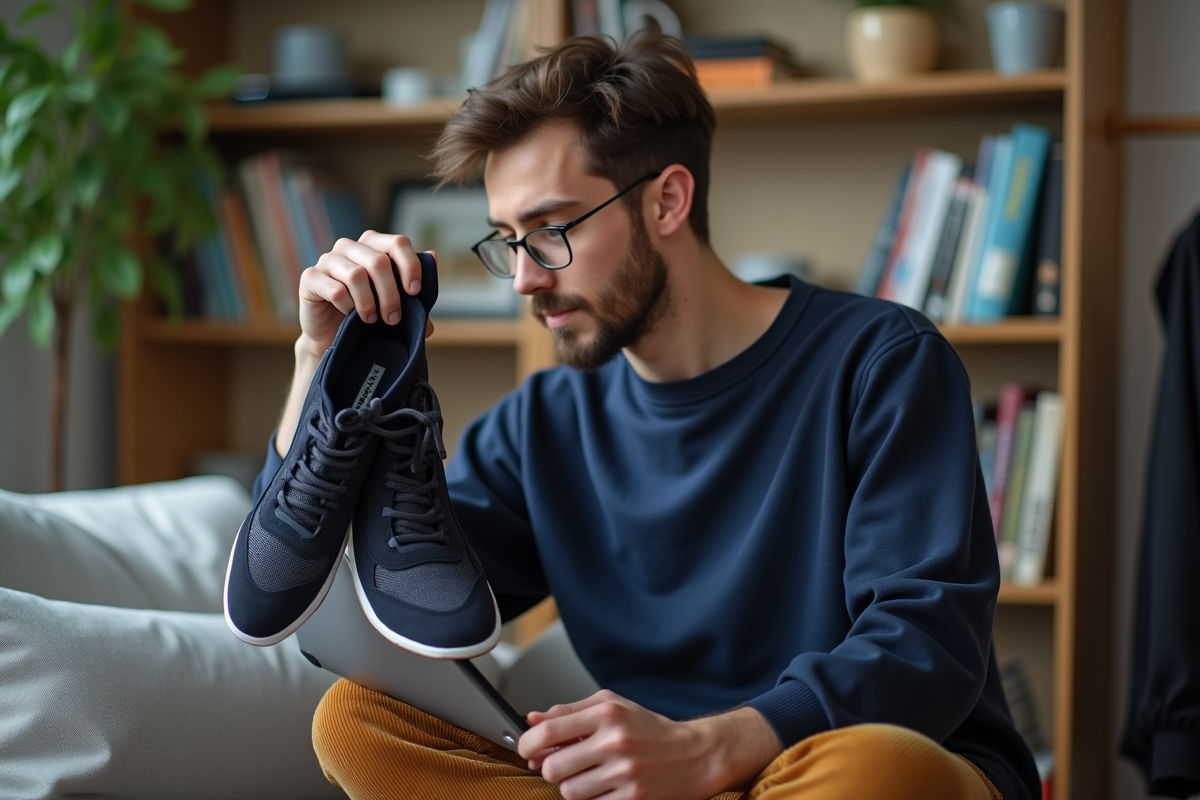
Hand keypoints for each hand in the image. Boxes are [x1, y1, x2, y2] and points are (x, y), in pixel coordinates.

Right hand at [297, 230, 434, 355]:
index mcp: (373, 246)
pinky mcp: (310, 277)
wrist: (335, 336)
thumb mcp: (398, 303)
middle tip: (394, 318)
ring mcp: (328, 259)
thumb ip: (415, 285)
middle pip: (379, 261)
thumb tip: (434, 257)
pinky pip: (335, 289)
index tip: (415, 292)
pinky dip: (348, 306)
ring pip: (357, 275)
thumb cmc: (370, 315)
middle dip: (391, 294)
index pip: (398, 242)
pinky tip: (350, 316)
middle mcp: (350, 247)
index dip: (410, 266)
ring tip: (372, 320)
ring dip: (370, 303)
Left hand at [517, 690, 781, 799]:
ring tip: (589, 776)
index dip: (528, 743)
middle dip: (552, 769)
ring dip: (573, 786)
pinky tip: (605, 787)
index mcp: (606, 715)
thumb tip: (532, 719)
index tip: (527, 749)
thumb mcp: (612, 707)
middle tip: (564, 764)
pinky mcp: (633, 799)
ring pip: (569, 792)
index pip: (548, 731)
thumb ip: (570, 711)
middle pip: (554, 767)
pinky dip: (592, 799)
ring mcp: (624, 774)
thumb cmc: (650, 729)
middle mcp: (614, 742)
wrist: (695, 755)